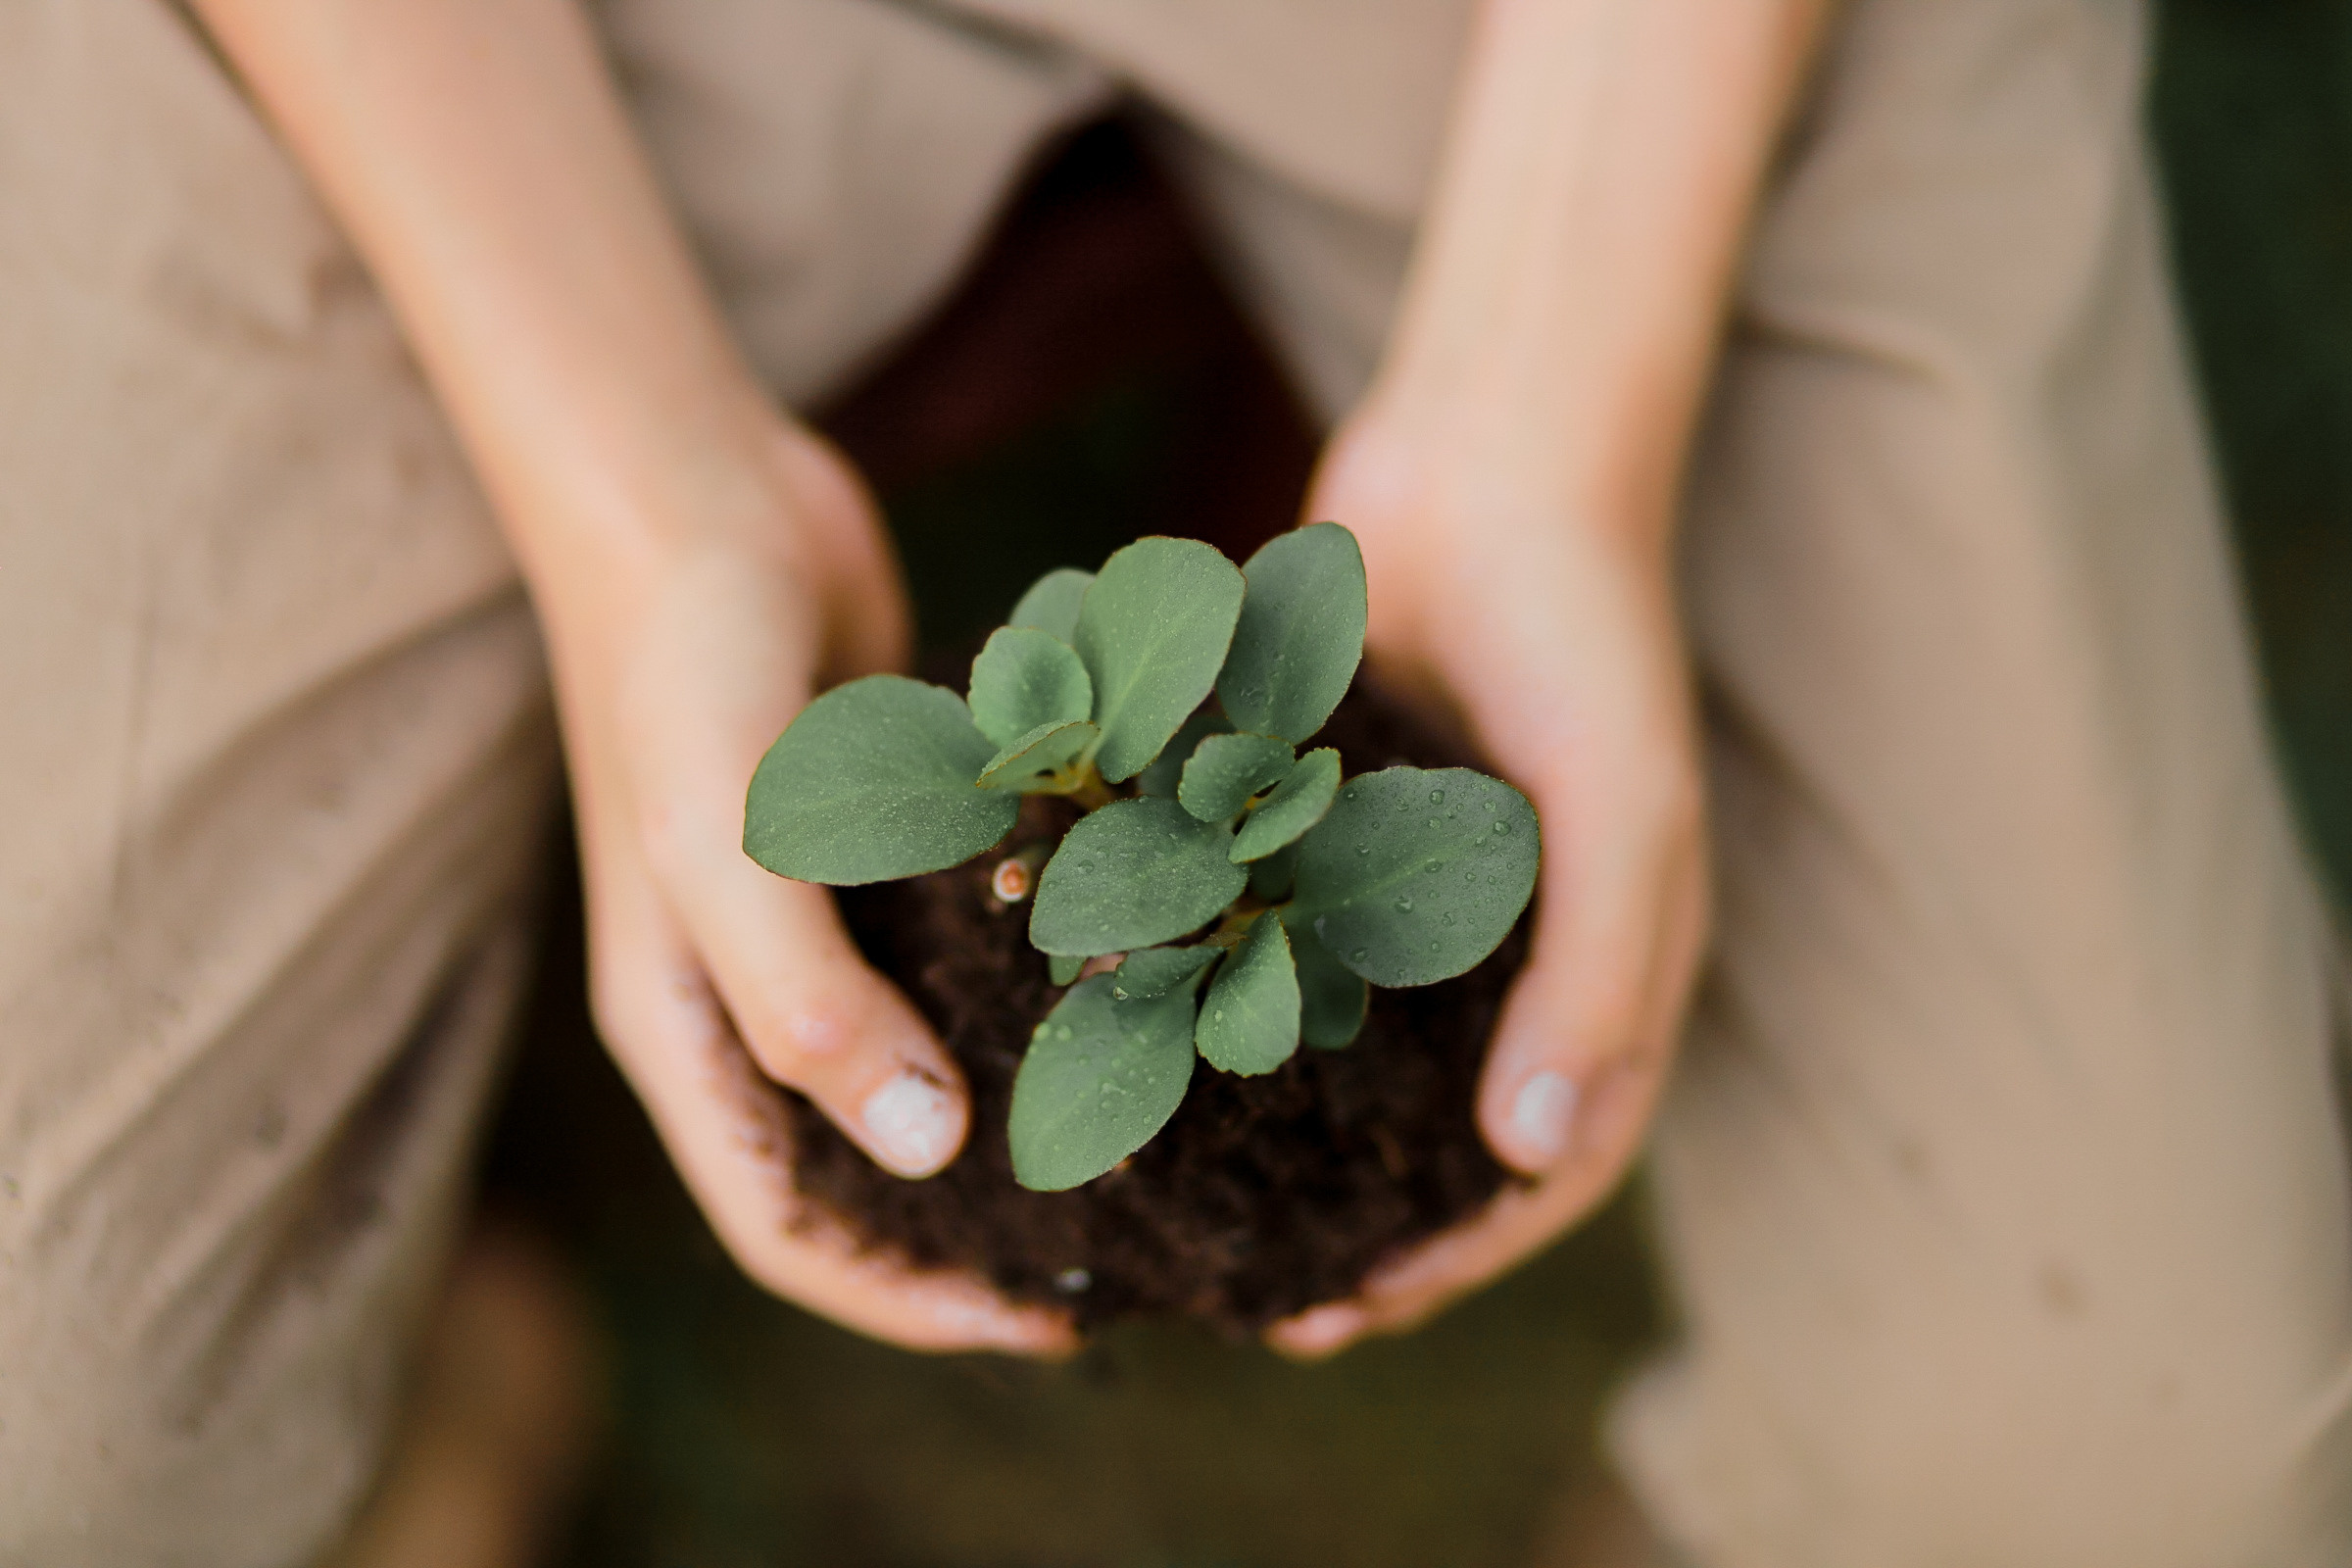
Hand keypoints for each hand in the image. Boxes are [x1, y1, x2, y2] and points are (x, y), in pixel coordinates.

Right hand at [540, 419, 1072, 1355]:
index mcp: (690, 1030)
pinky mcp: (896, 854)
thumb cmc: (681, 667)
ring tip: (1167, 1142)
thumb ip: (808, 998)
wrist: (700, 494)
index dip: (909, 1302)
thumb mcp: (724, 840)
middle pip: (877, 1170)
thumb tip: (927, 1151)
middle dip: (988, 1228)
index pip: (795, 1230)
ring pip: (936, 1064)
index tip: (1052, 1322)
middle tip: (1141, 1248)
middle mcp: (761, 996)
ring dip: (1029, 1109)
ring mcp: (831, 926)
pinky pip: (972, 959)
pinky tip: (1145, 989)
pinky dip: (1043, 990)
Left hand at [1266, 403, 1709, 1356]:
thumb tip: (1529, 1156)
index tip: (1346, 1317)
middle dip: (1348, 1230)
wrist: (1494, 463)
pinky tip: (1128, 1040)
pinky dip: (1214, 1000)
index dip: (1457, 1261)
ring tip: (1175, 1207)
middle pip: (1432, 1141)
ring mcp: (1407, 900)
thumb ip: (1595, 976)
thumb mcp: (1619, 809)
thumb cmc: (1586, 637)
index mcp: (1601, 972)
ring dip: (1272, 1139)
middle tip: (1245, 1301)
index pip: (1545, 1169)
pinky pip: (1271, 947)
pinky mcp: (1323, 838)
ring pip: (1340, 1058)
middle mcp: (1502, 957)